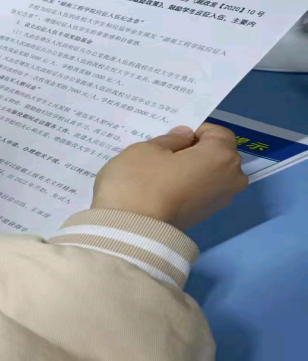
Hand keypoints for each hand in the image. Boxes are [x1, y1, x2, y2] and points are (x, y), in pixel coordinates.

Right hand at [92, 123, 247, 229]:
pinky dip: (188, 185)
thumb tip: (185, 138)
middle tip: (165, 153)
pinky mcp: (205, 216)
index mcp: (221, 156)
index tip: (171, 135)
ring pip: (210, 174)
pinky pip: (202, 190)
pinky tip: (164, 187)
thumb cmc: (140, 181)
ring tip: (162, 171)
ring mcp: (220, 201)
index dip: (196, 130)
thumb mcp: (147, 148)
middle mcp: (231, 179)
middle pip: (219, 155)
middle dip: (197, 150)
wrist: (129, 231)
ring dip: (192, 169)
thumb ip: (171, 139)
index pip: (218, 133)